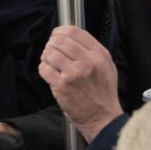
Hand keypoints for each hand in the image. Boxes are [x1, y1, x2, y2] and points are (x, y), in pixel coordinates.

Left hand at [38, 26, 122, 141]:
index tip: (56, 36)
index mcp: (99, 54)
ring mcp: (74, 74)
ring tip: (51, 63)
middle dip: (51, 44)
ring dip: (46, 57)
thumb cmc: (103, 93)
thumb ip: (92, 50)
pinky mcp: (62, 86)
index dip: (60, 31)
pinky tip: (49, 73)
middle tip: (51, 51)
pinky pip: (44, 68)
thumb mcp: (107, 66)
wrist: (103, 118)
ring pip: (49, 53)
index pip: (74, 31)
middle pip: (59, 40)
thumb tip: (70, 36)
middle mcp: (88, 62)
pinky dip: (43, 69)